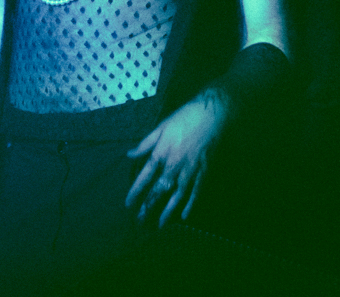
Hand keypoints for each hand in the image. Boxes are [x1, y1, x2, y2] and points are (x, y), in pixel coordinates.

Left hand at [125, 91, 228, 227]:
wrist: (210, 115)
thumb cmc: (183, 118)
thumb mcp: (160, 127)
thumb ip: (145, 144)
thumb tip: (129, 154)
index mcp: (161, 152)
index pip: (145, 176)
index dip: (135, 191)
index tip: (128, 203)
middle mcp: (175, 163)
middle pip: (159, 189)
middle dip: (149, 205)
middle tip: (140, 220)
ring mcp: (190, 169)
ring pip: (177, 194)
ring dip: (168, 210)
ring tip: (160, 224)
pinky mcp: (203, 170)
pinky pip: (196, 190)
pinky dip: (190, 203)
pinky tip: (184, 215)